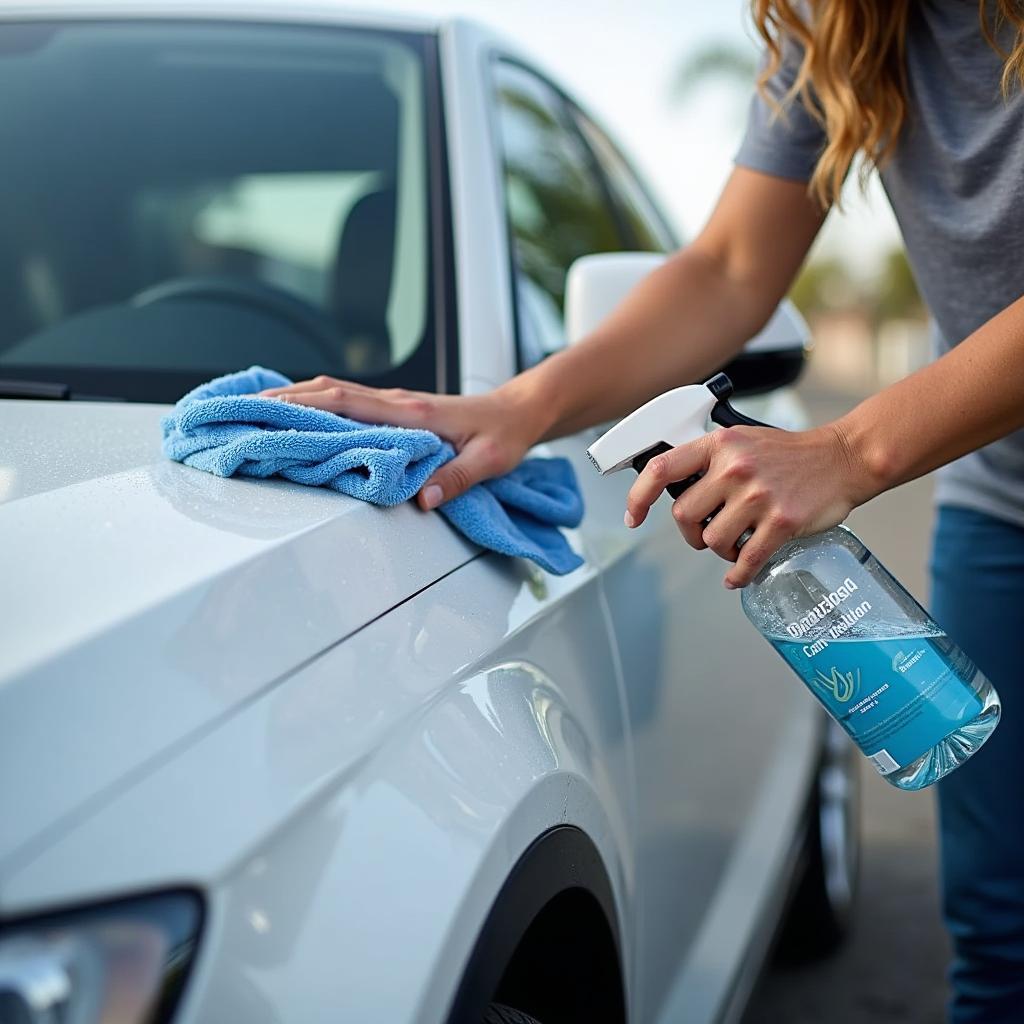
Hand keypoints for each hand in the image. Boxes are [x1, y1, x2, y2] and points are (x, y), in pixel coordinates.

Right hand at [258, 376, 542, 509]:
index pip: (347, 404)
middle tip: (239, 410)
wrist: (520, 410)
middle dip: (281, 400)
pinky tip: (295, 410)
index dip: (304, 406)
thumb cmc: (505, 435)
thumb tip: (423, 499)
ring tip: (252, 409)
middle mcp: (396, 402)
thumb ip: (457, 478)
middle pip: (327, 393)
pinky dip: (315, 402)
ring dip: (293, 398)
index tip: (264, 411)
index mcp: (412, 413)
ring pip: (332, 393)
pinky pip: (346, 401)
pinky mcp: (394, 409)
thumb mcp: (490, 461)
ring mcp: (393, 403)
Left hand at [624, 423, 873, 588]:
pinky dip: (738, 574)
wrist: (843, 458)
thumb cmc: (791, 453)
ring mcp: (758, 496)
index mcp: (719, 446)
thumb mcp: (742, 441)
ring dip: (719, 550)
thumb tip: (675, 490)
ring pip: (712, 540)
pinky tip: (737, 574)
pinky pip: (746, 561)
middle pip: (684, 516)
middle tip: (704, 534)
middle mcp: (735, 469)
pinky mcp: (781, 522)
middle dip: (690, 533)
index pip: (661, 470)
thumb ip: (709, 461)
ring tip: (735, 543)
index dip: (639, 497)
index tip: (634, 517)